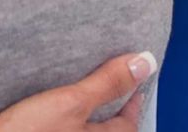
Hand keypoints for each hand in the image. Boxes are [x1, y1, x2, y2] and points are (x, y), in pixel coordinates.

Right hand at [0, 52, 156, 131]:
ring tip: (71, 86)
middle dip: (104, 104)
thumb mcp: (72, 103)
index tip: (133, 77)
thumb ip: (108, 83)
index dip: (131, 96)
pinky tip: (41, 105)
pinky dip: (56, 117)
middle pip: (104, 127)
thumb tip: (146, 62)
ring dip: (78, 112)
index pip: (128, 122)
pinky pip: (56, 128)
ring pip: (78, 128)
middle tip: (102, 76)